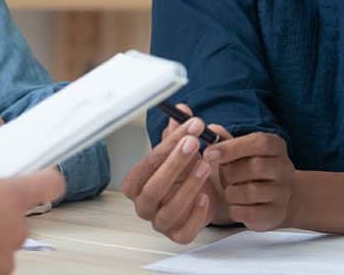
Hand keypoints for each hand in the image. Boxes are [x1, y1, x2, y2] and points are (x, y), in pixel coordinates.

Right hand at [122, 104, 224, 243]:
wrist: (206, 192)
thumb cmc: (186, 169)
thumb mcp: (182, 147)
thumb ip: (180, 130)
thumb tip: (181, 108)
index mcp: (137, 182)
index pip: (146, 164)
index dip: (167, 144)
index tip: (190, 126)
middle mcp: (144, 204)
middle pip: (153, 188)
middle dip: (175, 163)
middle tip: (194, 141)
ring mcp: (160, 222)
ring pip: (169, 210)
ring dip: (188, 185)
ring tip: (205, 163)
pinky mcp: (179, 235)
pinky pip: (184, 231)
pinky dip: (195, 215)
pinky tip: (206, 197)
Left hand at [204, 132, 294, 231]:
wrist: (276, 198)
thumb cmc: (253, 171)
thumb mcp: (242, 152)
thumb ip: (226, 141)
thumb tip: (211, 129)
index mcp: (276, 146)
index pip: (258, 142)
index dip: (232, 148)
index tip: (209, 153)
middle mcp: (285, 167)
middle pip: (254, 166)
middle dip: (230, 172)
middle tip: (223, 175)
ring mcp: (283, 192)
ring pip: (250, 192)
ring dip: (232, 192)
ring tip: (231, 190)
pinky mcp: (276, 214)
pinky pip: (248, 213)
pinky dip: (235, 209)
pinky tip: (237, 204)